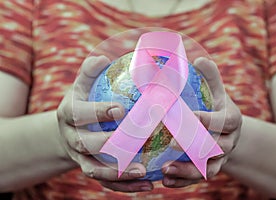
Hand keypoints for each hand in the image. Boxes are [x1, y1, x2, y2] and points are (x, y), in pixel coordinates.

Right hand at [57, 56, 152, 191]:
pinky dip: (125, 186)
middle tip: (135, 141)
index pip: (78, 113)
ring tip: (144, 173)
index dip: (97, 112)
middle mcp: (71, 137)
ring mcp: (79, 157)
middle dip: (109, 143)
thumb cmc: (82, 101)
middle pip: (85, 143)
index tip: (121, 109)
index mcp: (67, 113)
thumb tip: (102, 59)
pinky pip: (106, 182)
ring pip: (95, 169)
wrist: (68, 128)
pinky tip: (147, 185)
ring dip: (119, 173)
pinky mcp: (90, 169)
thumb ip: (90, 73)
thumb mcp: (81, 85)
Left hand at [161, 57, 241, 187]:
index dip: (209, 120)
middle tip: (172, 144)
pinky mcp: (211, 169)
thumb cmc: (216, 107)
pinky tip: (166, 180)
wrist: (226, 131)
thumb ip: (211, 77)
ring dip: (188, 170)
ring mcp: (221, 158)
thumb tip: (199, 59)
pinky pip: (199, 177)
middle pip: (217, 147)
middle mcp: (228, 140)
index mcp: (231, 120)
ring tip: (166, 170)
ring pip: (209, 168)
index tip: (190, 117)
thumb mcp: (216, 91)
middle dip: (196, 146)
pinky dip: (183, 181)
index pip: (224, 121)